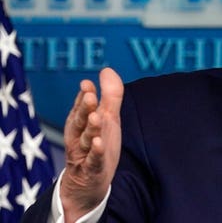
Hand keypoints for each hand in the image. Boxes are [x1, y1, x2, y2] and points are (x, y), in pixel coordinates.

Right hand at [59, 68, 122, 221]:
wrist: (88, 184)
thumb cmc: (98, 145)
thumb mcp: (107, 119)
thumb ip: (109, 96)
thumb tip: (107, 69)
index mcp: (82, 123)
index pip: (82, 107)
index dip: (85, 96)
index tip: (88, 84)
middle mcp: (79, 136)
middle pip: (80, 121)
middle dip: (85, 109)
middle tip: (90, 96)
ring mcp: (84, 154)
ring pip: (86, 139)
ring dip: (91, 128)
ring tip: (96, 117)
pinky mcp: (92, 170)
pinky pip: (93, 160)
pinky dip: (96, 152)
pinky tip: (99, 143)